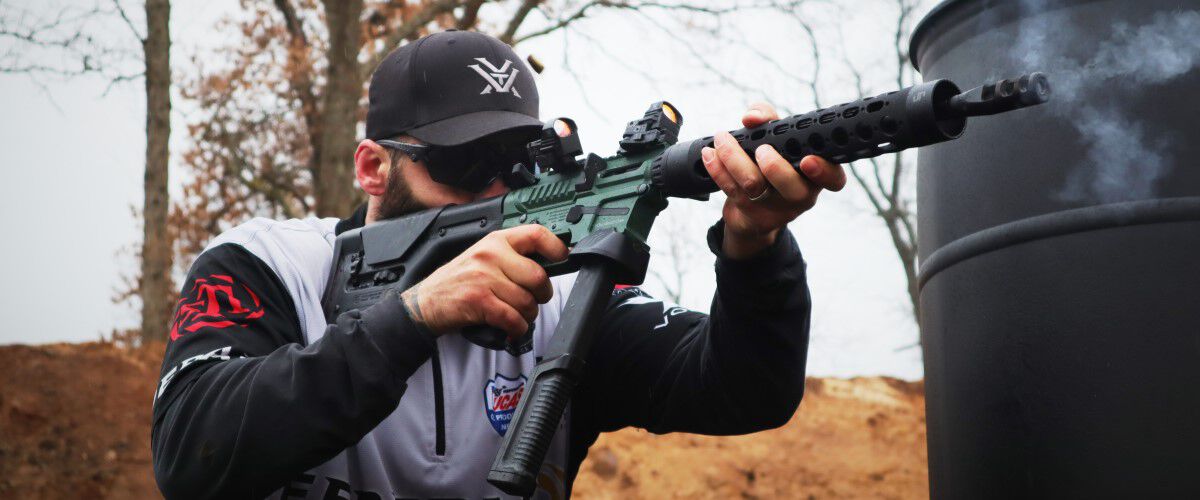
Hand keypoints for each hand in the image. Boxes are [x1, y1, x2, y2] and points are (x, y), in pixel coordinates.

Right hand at [400, 225, 568, 337]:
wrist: (426, 302)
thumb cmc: (459, 281)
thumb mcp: (484, 257)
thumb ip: (512, 256)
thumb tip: (549, 263)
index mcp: (496, 241)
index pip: (536, 234)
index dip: (556, 247)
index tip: (563, 257)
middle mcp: (491, 255)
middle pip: (538, 276)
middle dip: (542, 294)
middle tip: (535, 299)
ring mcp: (484, 277)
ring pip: (527, 301)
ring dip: (528, 315)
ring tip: (518, 315)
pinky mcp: (479, 300)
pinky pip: (513, 318)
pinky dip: (517, 328)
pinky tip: (512, 328)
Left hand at [701, 102, 846, 258]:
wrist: (754, 209)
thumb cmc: (773, 162)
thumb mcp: (778, 139)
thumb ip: (769, 118)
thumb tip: (752, 117)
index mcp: (816, 176)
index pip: (834, 179)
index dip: (824, 172)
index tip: (808, 160)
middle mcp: (800, 194)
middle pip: (792, 188)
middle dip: (775, 167)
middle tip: (761, 150)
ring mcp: (774, 207)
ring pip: (755, 186)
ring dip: (734, 159)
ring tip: (722, 139)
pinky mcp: (749, 213)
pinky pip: (730, 189)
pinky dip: (716, 169)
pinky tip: (709, 153)